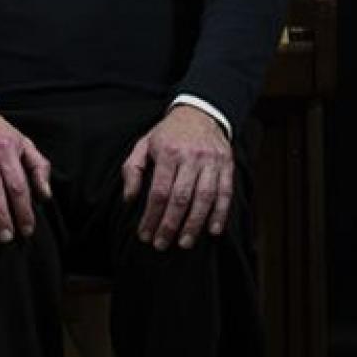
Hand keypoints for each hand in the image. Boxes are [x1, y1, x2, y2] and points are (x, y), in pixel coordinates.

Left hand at [122, 105, 233, 250]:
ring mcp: (211, 161)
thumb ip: (132, 170)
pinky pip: (225, 193)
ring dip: (195, 224)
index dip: (151, 216)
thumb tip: (129, 199)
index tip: (145, 234)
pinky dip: (220, 213)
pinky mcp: (227, 165)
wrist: (199, 113)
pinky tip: (213, 230)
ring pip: (205, 198)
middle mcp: (191, 157)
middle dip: (170, 225)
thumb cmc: (168, 134)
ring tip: (185, 243)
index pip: (159, 191)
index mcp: (168, 152)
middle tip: (161, 244)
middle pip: (181, 198)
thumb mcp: (144, 144)